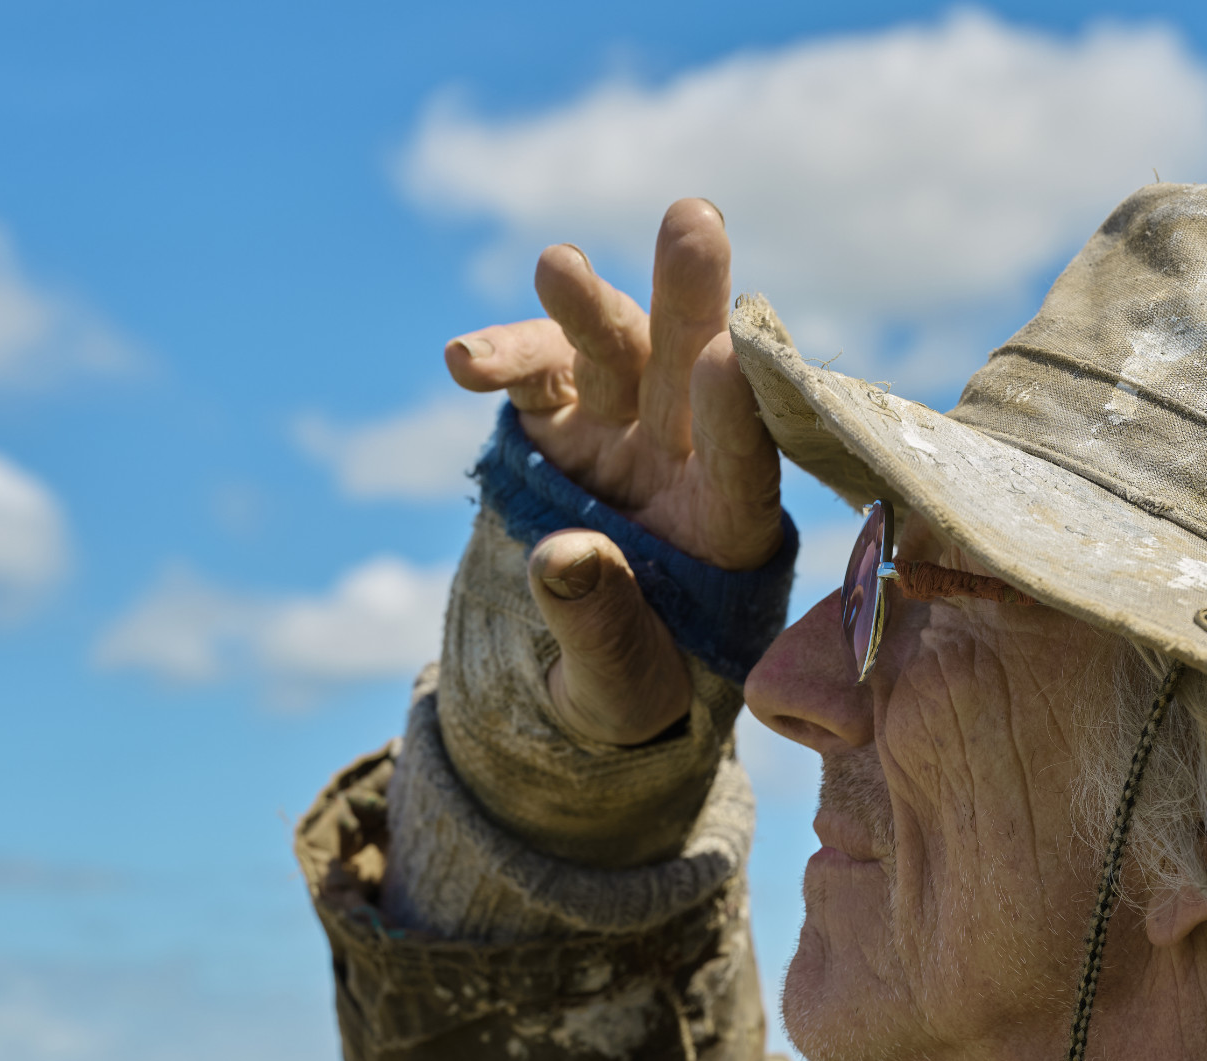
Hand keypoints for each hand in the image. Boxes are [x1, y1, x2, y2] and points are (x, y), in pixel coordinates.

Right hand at [445, 199, 781, 744]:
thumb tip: (566, 560)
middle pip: (696, 371)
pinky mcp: (561, 423)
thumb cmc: (627, 694)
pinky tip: (465, 362)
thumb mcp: (617, 689)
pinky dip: (503, 361)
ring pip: (616, 353)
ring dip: (586, 306)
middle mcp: (686, 464)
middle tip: (695, 219)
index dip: (735, 420)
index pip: (741, 468)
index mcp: (730, 534)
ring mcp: (622, 434)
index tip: (730, 363)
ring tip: (555, 265)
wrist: (573, 678)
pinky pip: (535, 378)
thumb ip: (601, 629)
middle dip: (693, 298)